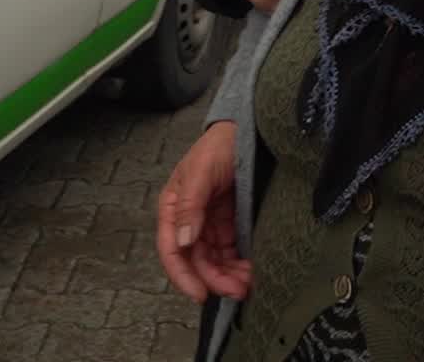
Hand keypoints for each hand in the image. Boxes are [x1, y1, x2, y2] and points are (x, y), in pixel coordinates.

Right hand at [157, 121, 252, 301]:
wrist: (249, 129)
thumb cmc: (219, 144)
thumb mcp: (201, 170)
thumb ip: (191, 204)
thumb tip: (184, 241)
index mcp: (173, 208)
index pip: (172, 249)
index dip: (183, 276)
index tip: (201, 294)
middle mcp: (189, 219)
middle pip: (197, 260)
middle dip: (215, 279)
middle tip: (238, 291)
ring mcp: (210, 222)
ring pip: (215, 259)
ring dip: (228, 275)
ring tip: (249, 284)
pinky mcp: (230, 222)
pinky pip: (231, 250)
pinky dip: (239, 263)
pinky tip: (251, 271)